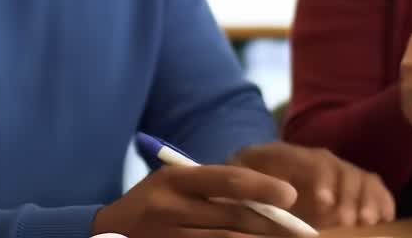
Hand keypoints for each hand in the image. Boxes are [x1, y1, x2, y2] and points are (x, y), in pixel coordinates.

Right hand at [92, 163, 298, 237]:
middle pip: (233, 219)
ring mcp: (170, 236)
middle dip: (272, 226)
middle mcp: (171, 208)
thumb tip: (267, 196)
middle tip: (304, 231)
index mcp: (176, 180)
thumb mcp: (174, 183)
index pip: (226, 180)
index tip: (290, 195)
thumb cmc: (152, 202)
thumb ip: (211, 186)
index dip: (261, 187)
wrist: (107, 233)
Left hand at [231, 142, 393, 228]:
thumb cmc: (238, 187)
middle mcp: (315, 160)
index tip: (324, 202)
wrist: (244, 185)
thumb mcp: (237, 181)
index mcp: (284, 154)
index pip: (311, 159)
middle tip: (349, 220)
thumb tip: (270, 196)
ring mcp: (334, 173)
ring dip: (367, 199)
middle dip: (349, 194)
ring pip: (360, 178)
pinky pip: (373, 187)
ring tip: (367, 222)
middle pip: (340, 169)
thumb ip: (249, 186)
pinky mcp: (348, 189)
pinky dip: (382, 201)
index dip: (322, 178)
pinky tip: (384, 219)